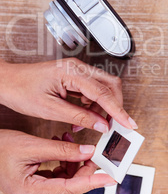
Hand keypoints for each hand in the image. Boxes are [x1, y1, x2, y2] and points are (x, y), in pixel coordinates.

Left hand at [0, 58, 137, 132]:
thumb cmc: (21, 90)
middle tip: (115, 125)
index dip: (118, 110)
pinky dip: (92, 105)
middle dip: (115, 106)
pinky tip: (83, 117)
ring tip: (90, 124)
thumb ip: (79, 116)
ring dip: (102, 108)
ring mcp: (76, 71)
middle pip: (110, 85)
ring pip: (103, 88)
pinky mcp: (74, 77)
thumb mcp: (49, 109)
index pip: (103, 92)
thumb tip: (100, 124)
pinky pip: (92, 90)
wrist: (6, 81)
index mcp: (72, 72)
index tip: (129, 123)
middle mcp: (77, 68)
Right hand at [0, 129, 115, 193]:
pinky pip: (57, 179)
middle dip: (84, 169)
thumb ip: (62, 150)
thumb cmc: (1, 148)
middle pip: (70, 189)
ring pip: (65, 183)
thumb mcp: (33, 145)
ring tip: (71, 142)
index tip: (111, 178)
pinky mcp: (34, 187)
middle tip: (94, 152)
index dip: (93, 182)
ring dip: (73, 163)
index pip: (70, 189)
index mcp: (29, 193)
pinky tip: (63, 147)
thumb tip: (88, 152)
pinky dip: (64, 163)